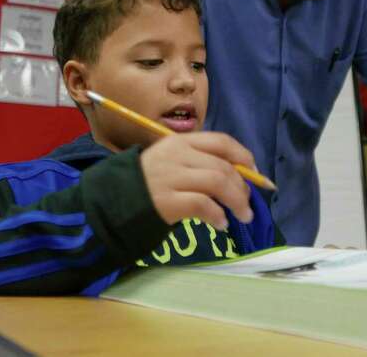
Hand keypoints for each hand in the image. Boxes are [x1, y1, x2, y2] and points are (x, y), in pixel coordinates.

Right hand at [140, 132, 255, 230]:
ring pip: (217, 183)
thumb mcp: (172, 163)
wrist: (112, 202)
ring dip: (237, 201)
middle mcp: (176, 155)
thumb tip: (241, 179)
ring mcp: (170, 177)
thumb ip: (200, 164)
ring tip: (243, 216)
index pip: (221, 141)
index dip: (244, 156)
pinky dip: (218, 215)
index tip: (254, 173)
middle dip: (242, 187)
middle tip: (247, 204)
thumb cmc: (148, 184)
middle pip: (223, 166)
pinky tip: (221, 225)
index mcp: (180, 142)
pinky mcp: (165, 201)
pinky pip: (202, 205)